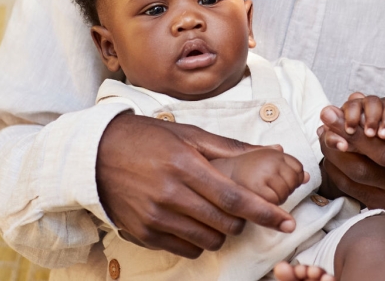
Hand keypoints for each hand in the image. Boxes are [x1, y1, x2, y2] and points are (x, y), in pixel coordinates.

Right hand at [96, 113, 296, 257]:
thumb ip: (233, 148)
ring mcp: (156, 217)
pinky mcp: (144, 234)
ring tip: (213, 214)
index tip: (287, 222)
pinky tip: (192, 222)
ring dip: (220, 232)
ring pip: (208, 241)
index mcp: (186, 166)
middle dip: (243, 221)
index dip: (265, 213)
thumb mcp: (190, 135)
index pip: (235, 198)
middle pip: (225, 224)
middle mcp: (171, 194)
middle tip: (240, 209)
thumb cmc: (148, 139)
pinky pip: (185, 249)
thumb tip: (275, 151)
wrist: (97, 154)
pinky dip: (197, 241)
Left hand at [318, 93, 384, 215]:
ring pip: (362, 171)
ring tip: (323, 132)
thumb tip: (353, 97)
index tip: (352, 105)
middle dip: (350, 132)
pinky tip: (328, 152)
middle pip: (382, 154)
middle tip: (327, 114)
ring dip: (335, 150)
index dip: (379, 121)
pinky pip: (351, 186)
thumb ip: (379, 107)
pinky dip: (334, 167)